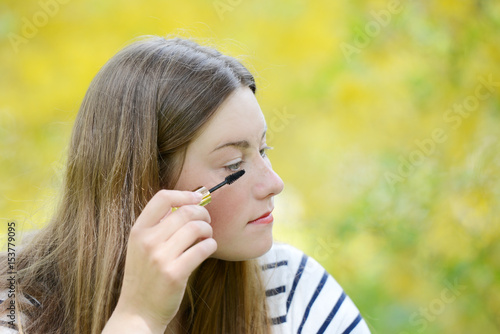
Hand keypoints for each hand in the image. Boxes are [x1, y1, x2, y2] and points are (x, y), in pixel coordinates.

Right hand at [104, 190, 216, 332]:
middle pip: (185, 211)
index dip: (184, 194)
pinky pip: (202, 249)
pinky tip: (208, 248)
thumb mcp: (141, 247)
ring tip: (206, 236)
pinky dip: (211, 245)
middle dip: (202, 213)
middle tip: (206, 221)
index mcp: (138, 231)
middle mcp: (147, 241)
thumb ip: (158, 226)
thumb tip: (186, 203)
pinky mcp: (174, 274)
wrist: (138, 312)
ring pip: (196, 228)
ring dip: (208, 230)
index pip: (162, 198)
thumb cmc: (145, 277)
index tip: (197, 198)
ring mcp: (160, 257)